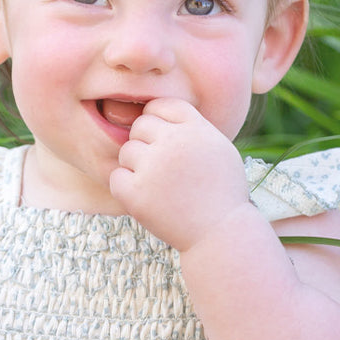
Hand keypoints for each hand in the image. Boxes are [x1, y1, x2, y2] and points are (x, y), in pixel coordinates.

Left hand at [109, 98, 251, 250]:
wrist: (221, 233)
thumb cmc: (223, 192)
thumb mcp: (219, 148)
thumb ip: (193, 127)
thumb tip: (159, 112)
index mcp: (196, 128)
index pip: (162, 105)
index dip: (158, 120)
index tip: (164, 139)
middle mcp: (174, 143)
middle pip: (141, 125)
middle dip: (146, 142)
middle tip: (161, 167)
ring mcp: (153, 167)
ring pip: (126, 150)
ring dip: (137, 166)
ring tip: (159, 186)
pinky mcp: (136, 193)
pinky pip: (116, 176)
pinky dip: (127, 187)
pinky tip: (147, 198)